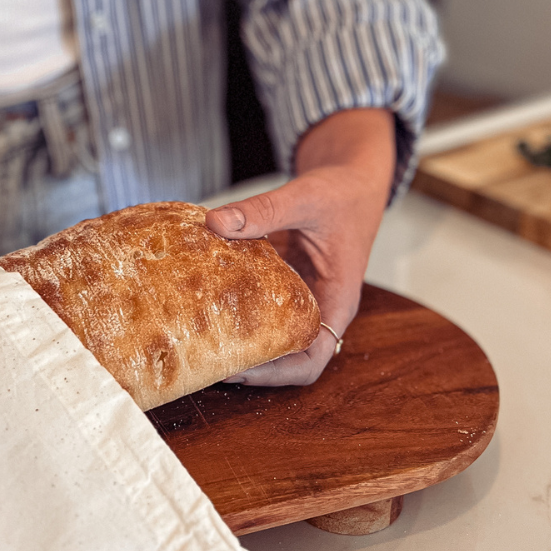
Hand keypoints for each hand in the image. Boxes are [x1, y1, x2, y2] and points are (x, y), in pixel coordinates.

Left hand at [205, 108, 395, 386]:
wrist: (351, 176)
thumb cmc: (342, 191)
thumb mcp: (305, 197)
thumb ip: (263, 209)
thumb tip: (215, 222)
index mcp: (336, 300)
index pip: (312, 359)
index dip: (277, 374)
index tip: (239, 370)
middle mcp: (318, 306)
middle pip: (287, 358)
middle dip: (249, 365)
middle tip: (206, 360)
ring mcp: (299, 297)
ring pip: (271, 336)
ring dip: (239, 341)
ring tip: (200, 341)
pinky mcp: (282, 283)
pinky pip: (258, 305)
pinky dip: (233, 307)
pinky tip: (202, 300)